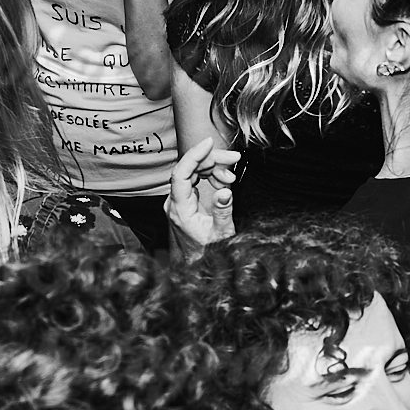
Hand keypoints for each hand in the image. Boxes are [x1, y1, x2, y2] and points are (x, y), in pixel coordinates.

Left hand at [165, 137, 239, 259]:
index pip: (181, 174)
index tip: (209, 143)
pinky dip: (211, 176)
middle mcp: (175, 203)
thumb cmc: (209, 254)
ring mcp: (178, 201)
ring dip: (213, 168)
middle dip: (211, 160)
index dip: (194, 155)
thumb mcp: (221, 235)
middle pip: (189, 169)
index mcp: (180, 210)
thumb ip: (223, 212)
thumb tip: (224, 192)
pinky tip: (224, 181)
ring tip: (231, 176)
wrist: (200, 266)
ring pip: (193, 172)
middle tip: (234, 158)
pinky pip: (195, 180)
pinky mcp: (184, 201)